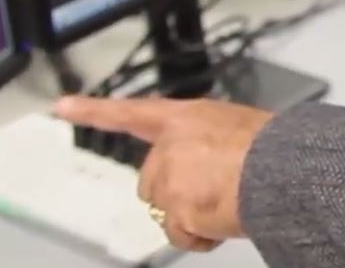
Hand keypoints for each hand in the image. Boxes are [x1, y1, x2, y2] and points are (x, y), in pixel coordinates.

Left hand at [54, 96, 274, 251]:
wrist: (283, 168)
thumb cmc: (272, 146)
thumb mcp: (235, 125)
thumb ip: (206, 140)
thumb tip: (208, 164)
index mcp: (184, 118)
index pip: (130, 112)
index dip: (93, 110)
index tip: (62, 107)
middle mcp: (169, 145)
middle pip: (152, 180)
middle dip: (176, 194)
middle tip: (214, 193)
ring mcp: (170, 178)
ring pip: (166, 211)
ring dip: (190, 216)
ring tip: (226, 204)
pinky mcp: (176, 209)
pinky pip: (180, 235)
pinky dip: (199, 237)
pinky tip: (223, 223)